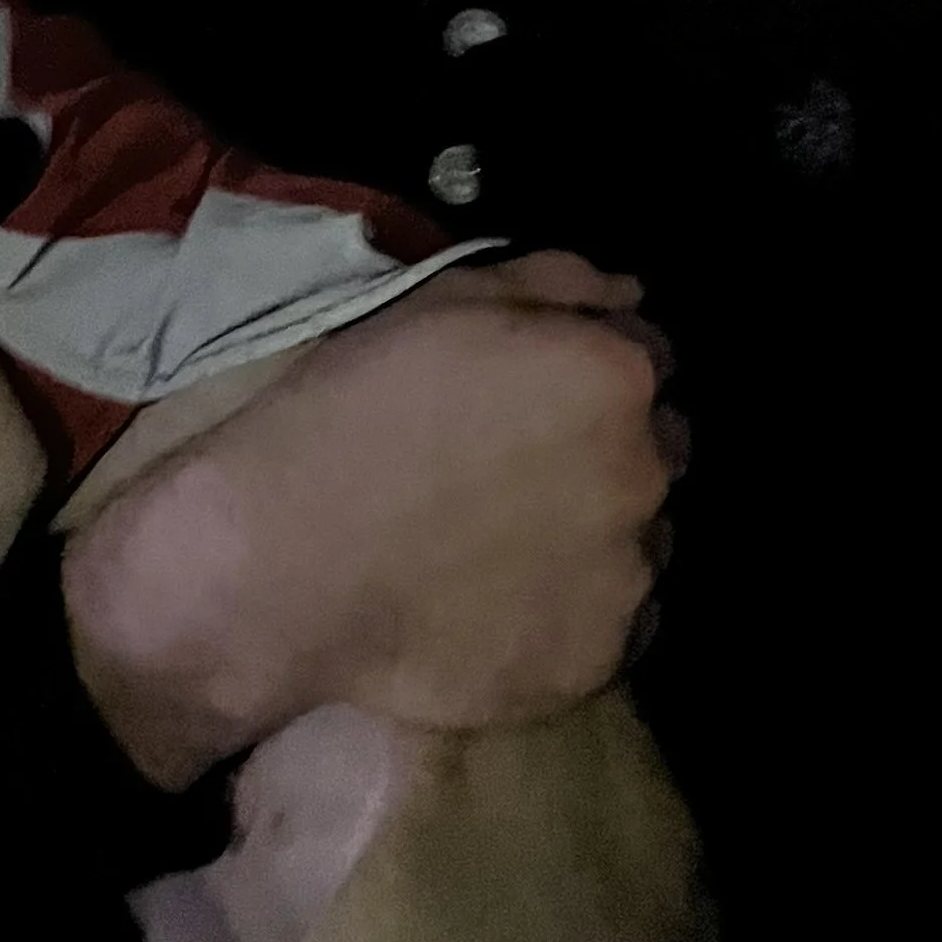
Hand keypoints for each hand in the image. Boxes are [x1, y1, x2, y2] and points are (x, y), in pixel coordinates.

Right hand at [64, 254, 674, 785]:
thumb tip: (631, 294)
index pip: (650, 358)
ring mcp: (628, 574)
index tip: (537, 395)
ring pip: (644, 539)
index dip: (592, 370)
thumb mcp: (443, 300)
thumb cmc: (353, 412)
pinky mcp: (600, 658)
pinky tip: (507, 603)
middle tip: (520, 469)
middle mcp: (646, 471)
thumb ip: (557, 282)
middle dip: (609, 449)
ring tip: (507, 545)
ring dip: (600, 532)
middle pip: (658, 448)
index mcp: (614, 374)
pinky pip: (619, 624)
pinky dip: (579, 610)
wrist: (284, 564)